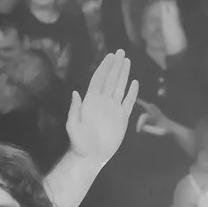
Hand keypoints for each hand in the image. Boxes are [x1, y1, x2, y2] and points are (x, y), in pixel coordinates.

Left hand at [65, 51, 139, 166]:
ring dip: (123, 74)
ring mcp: (113, 108)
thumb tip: (76, 92)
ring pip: (120, 87)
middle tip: (120, 51)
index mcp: (92, 101)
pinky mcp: (122, 117)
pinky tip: (134, 82)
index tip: (109, 56)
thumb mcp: (73, 126)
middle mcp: (103, 101)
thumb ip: (74, 109)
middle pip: (110, 79)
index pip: (99, 79)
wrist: (91, 155)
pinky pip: (128, 102)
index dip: (104, 67)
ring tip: (127, 61)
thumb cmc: (79, 142)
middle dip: (115, 65)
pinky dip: (132, 92)